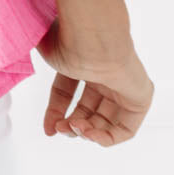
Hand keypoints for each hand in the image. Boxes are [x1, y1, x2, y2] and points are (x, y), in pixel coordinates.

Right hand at [35, 17, 153, 146]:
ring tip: (74, 129)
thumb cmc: (67, 38)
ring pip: (106, 121)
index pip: (69, 91)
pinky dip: (107, 138)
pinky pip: (127, 128)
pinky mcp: (140, 97)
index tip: (48, 129)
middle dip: (73, 124)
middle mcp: (104, 71)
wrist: (92, 36)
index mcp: (82, 59)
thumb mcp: (48, 59)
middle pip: (89, 109)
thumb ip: (40, 69)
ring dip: (87, 132)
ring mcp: (123, 84)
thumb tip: (32, 87)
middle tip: (61, 128)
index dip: (57, 111)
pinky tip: (91, 134)